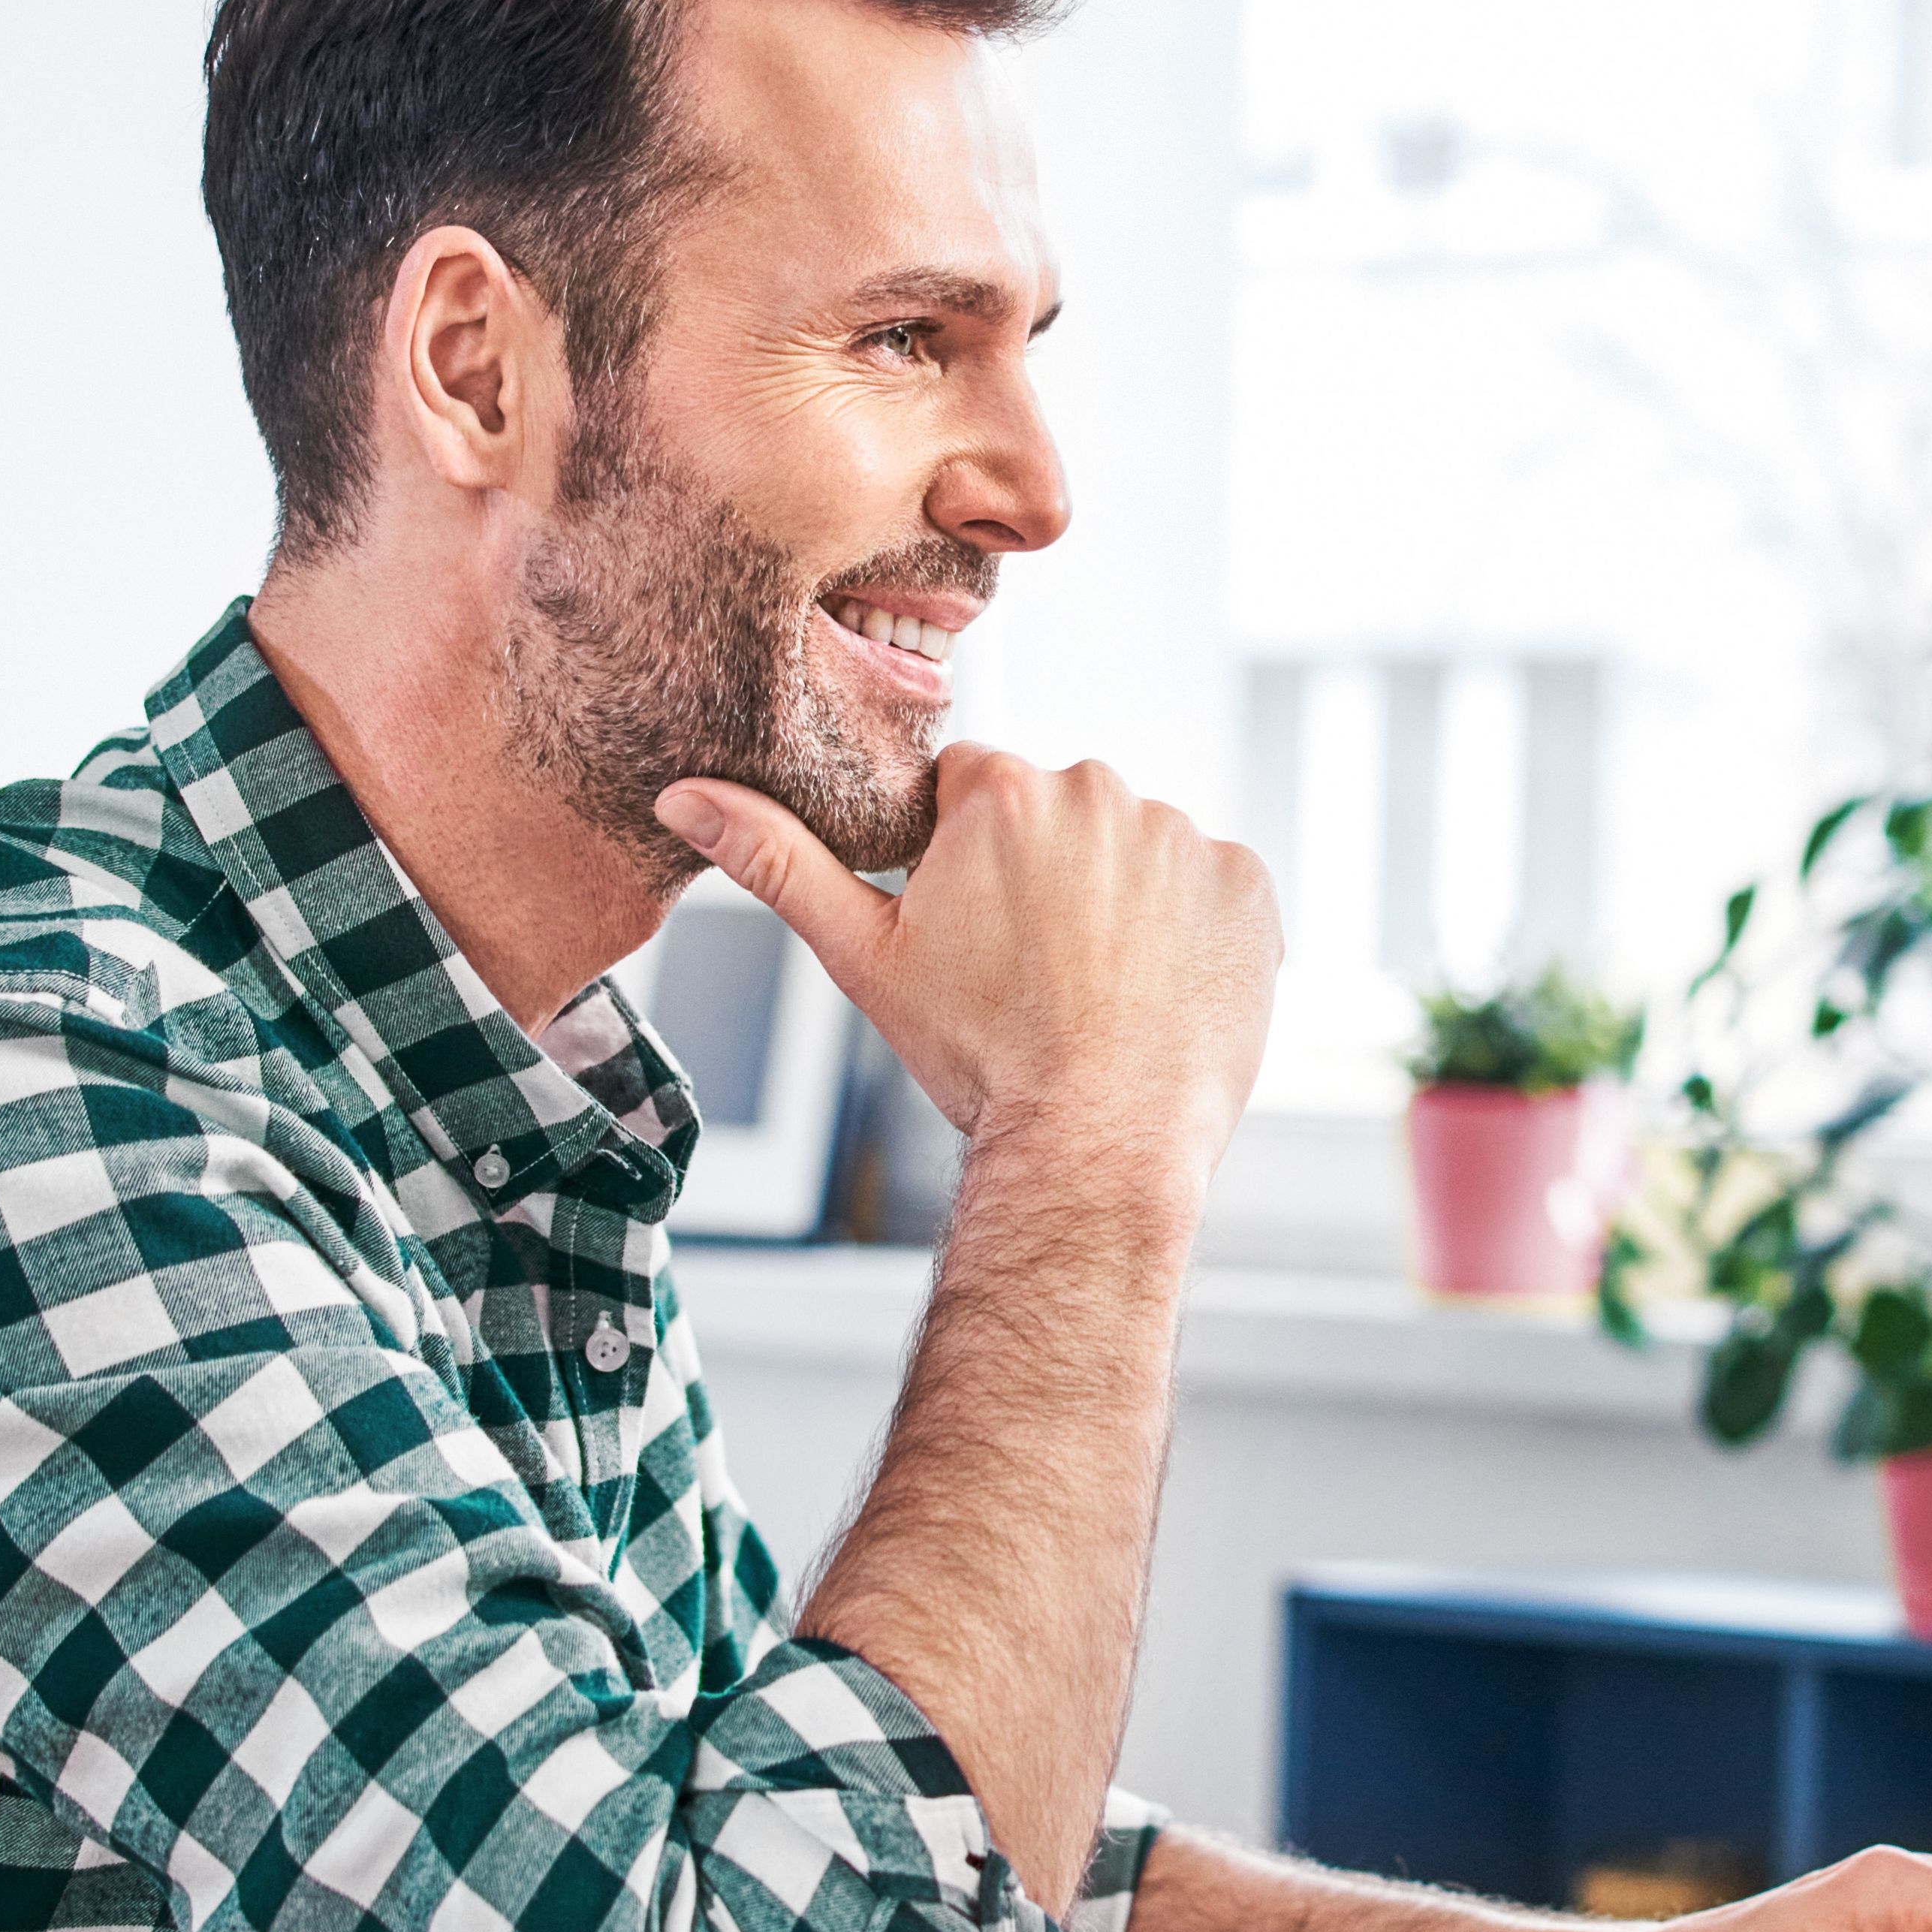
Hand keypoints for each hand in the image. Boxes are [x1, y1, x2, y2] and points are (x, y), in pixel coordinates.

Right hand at [658, 748, 1278, 1176]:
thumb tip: (683, 792)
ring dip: (1121, 904)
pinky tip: (1159, 992)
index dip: (968, 864)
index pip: (974, 791)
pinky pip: (1212, 889)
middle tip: (1036, 973)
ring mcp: (1184, 836)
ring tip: (1100, 989)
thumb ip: (776, 862)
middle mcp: (1100, 789)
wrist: (1097, 1143)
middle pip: (1060, 815)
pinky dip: (1191, 932)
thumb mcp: (863, 958)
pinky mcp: (1249, 886)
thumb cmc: (977, 1057)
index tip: (979, 934)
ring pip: (1136, 852)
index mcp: (1003, 788)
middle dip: (1047, 877)